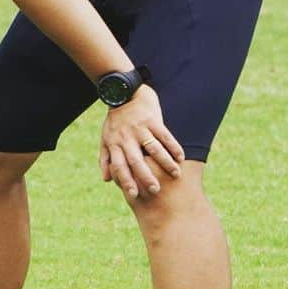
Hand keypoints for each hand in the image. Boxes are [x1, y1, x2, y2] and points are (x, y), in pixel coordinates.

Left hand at [99, 85, 183, 199]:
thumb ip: (106, 159)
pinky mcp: (152, 120)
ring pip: (154, 149)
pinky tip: (181, 158)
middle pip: (136, 160)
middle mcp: (126, 137)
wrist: (124, 94)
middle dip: (146, 176)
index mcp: (114, 144)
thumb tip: (106, 180)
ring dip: (165, 163)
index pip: (119, 166)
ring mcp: (140, 128)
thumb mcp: (105, 139)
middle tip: (156, 190)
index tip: (134, 194)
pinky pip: (165, 135)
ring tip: (175, 175)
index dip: (125, 180)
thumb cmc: (115, 122)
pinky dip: (174, 147)